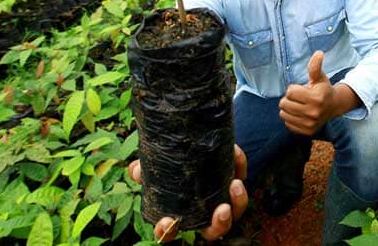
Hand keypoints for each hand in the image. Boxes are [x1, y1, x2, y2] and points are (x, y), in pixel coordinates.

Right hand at [127, 144, 248, 241]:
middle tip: (222, 209)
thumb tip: (135, 169)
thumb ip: (145, 169)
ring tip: (235, 184)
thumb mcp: (157, 166)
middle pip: (214, 230)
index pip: (171, 232)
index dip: (166, 231)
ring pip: (236, 211)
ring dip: (238, 201)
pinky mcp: (235, 181)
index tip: (166, 221)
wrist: (193, 145)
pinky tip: (234, 151)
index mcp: (182, 214)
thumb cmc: (172, 164)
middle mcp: (205, 213)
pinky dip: (239, 165)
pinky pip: (241, 176)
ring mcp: (223, 200)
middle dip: (219, 224)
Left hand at [279, 51, 357, 135]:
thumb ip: (315, 66)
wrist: (334, 107)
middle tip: (299, 98)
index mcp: (316, 98)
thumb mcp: (319, 77)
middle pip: (284, 103)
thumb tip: (319, 53)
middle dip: (289, 98)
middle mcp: (314, 112)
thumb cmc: (323, 89)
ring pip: (283, 114)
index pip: (290, 92)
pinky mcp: (307, 131)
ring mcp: (310, 123)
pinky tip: (299, 114)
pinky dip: (290, 118)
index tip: (302, 89)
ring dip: (288, 108)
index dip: (293, 88)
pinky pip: (287, 123)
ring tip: (298, 105)